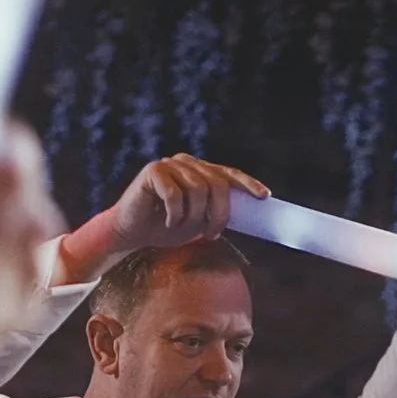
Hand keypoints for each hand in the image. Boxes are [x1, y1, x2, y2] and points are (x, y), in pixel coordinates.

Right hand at [105, 153, 269, 253]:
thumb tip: (246, 217)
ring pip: (197, 190)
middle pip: (216, 184)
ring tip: (181, 228)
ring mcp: (170, 165)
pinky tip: (167, 221)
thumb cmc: (165, 227)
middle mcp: (187, 163)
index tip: (264, 197)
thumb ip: (216, 213)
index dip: (248, 184)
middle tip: (212, 234)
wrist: (132, 233)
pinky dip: (174, 214)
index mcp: (200, 171)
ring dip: (193, 217)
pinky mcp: (153, 172)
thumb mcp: (198, 222)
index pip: (228, 174)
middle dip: (220, 213)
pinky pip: (174, 194)